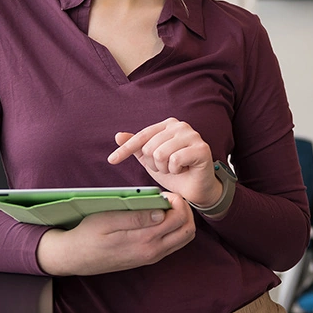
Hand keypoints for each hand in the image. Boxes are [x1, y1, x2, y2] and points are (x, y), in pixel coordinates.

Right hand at [36, 192, 194, 275]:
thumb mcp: (108, 219)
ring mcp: (151, 257)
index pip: (179, 219)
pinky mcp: (147, 257)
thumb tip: (163, 211)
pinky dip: (173, 228)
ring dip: (180, 219)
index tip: (164, 192)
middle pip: (187, 230)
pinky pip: (172, 243)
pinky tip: (157, 216)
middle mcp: (152, 252)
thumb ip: (137, 217)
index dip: (178, 201)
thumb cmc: (88, 233)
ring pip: (183, 238)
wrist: (74, 257)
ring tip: (163, 205)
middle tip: (168, 198)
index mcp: (144, 240)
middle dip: (184, 210)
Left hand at [107, 117, 222, 207]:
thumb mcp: (150, 160)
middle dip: (153, 164)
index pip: (142, 135)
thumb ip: (136, 147)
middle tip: (165, 168)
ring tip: (174, 169)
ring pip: (161, 153)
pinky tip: (183, 170)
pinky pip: (175, 160)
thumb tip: (118, 135)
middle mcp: (180, 125)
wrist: (195, 188)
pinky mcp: (201, 148)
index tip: (111, 160)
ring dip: (164, 168)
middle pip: (150, 147)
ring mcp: (192, 135)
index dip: (125, 149)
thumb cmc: (174, 172)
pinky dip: (175, 170)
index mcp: (168, 124)